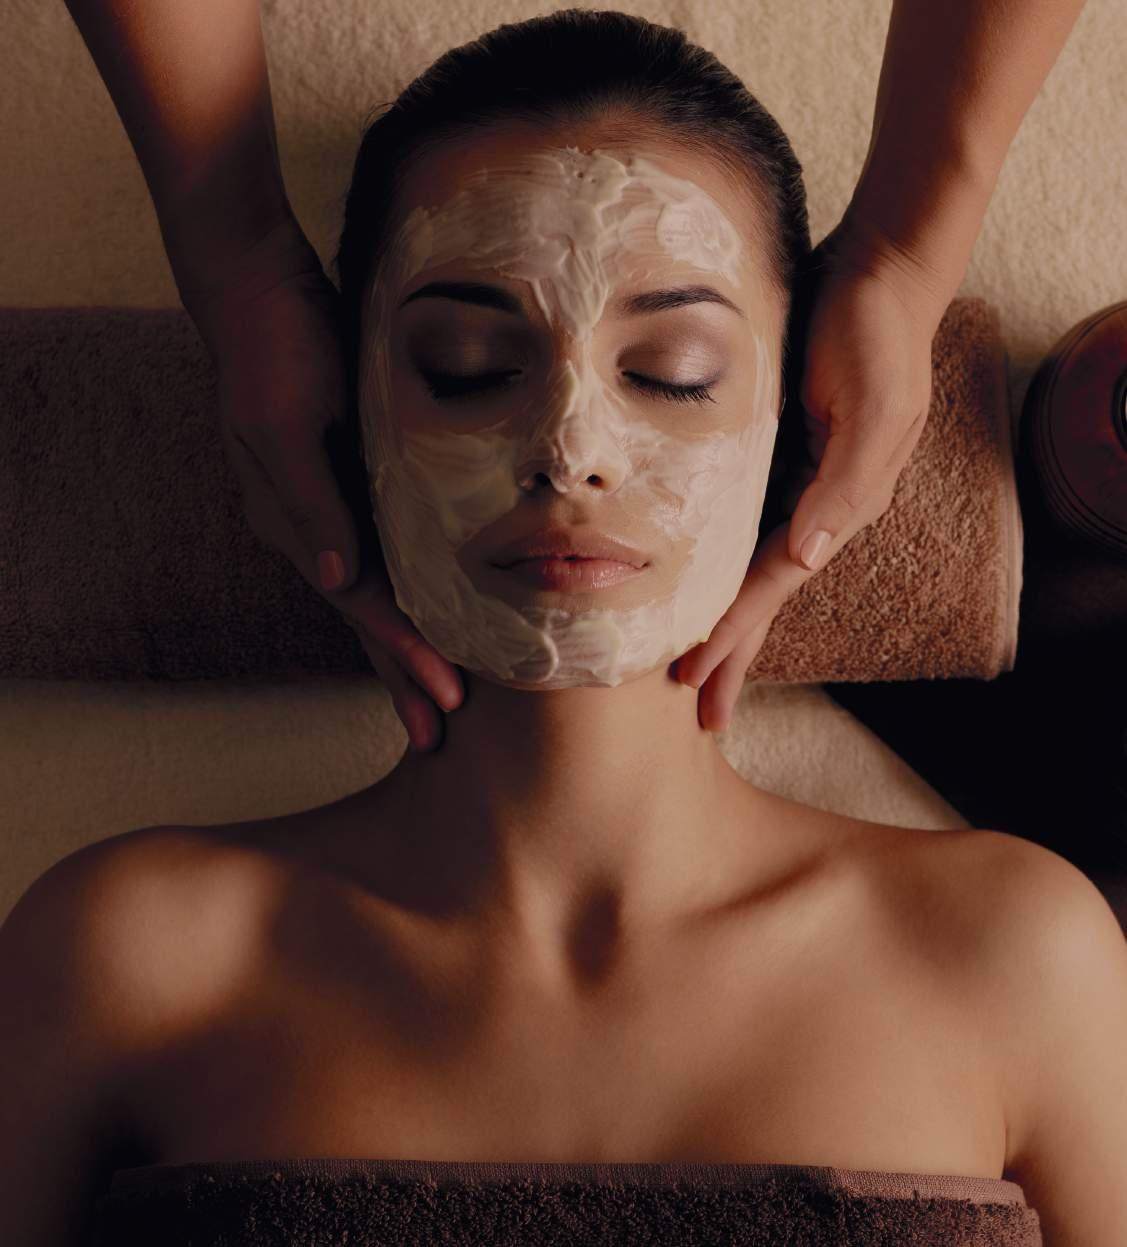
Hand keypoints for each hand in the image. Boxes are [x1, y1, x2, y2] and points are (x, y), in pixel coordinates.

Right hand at [188, 217, 463, 752]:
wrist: (256, 284)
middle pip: (364, 618)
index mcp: (295, 523)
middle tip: (434, 734)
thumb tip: (335, 582)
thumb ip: (312, 502)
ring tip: (435, 694)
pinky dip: (406, 590)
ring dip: (403, 645)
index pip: (361, 605)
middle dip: (399, 676)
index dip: (402, 653)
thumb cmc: (274, 345)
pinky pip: (382, 552)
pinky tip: (431, 607)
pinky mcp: (347, 481)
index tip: (445, 699)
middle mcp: (310, 527)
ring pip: (374, 594)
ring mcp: (327, 507)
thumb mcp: (287, 420)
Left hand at [674, 217, 942, 730]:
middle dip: (733, 654)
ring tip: (698, 670)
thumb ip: (843, 482)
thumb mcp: (870, 404)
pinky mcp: (776, 457)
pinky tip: (703, 586)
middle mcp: (818, 505)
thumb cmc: (872, 331)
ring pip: (752, 570)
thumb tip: (808, 557)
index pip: (773, 583)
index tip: (691, 677)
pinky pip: (744, 529)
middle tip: (698, 712)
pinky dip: (722, 568)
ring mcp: (798, 484)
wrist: (877, 272)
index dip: (732, 631)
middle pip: (764, 595)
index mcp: (838, 502)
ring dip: (725, 622)